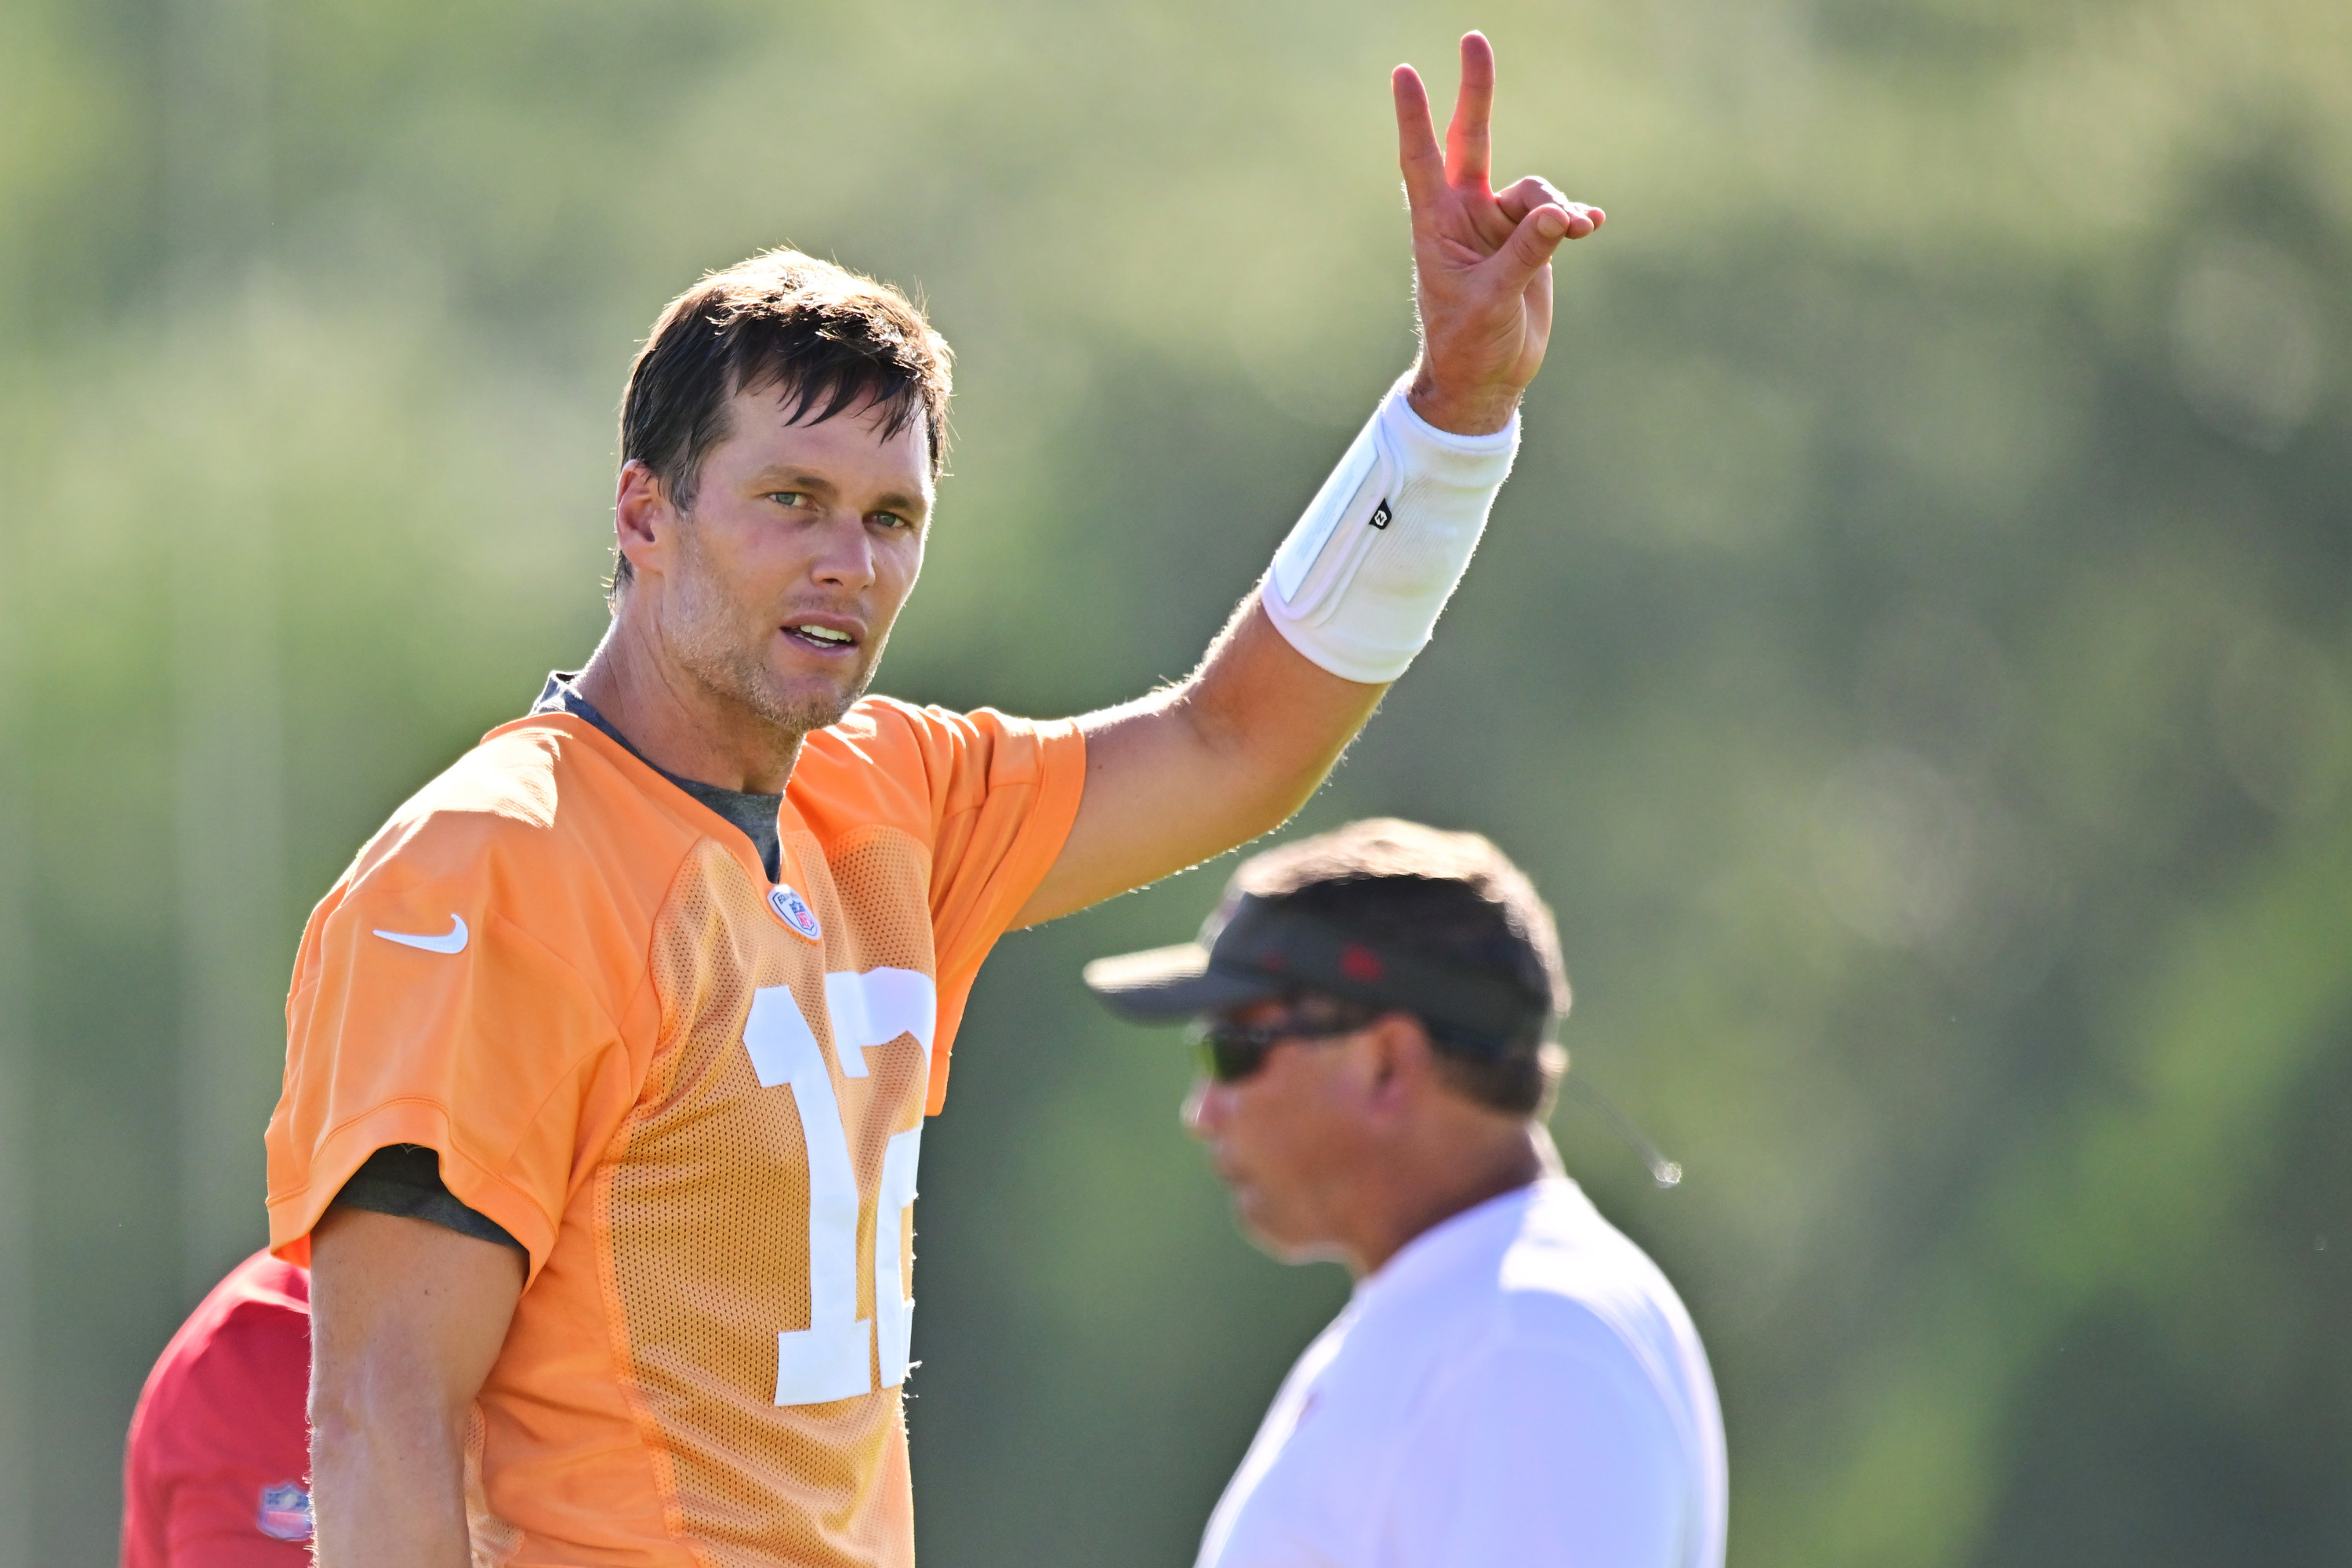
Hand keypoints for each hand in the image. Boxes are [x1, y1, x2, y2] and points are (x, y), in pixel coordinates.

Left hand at [1393, 33, 1602, 434]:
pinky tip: (1592, 227)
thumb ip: (1524, 255)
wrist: (1488, 377)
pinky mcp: (1530, 242)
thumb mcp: (1493, 301)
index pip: (1422, 160)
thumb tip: (1559, 215)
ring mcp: (1499, 225)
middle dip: (1475, 91)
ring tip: (1576, 233)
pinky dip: (1575, 219)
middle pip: (1472, 139)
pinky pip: (1559, 215)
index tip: (1405, 74)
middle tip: (1473, 38)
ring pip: (1537, 190)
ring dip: (1558, 208)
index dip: (1415, 118)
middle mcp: (1466, 215)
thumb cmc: (1469, 343)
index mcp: (1437, 226)